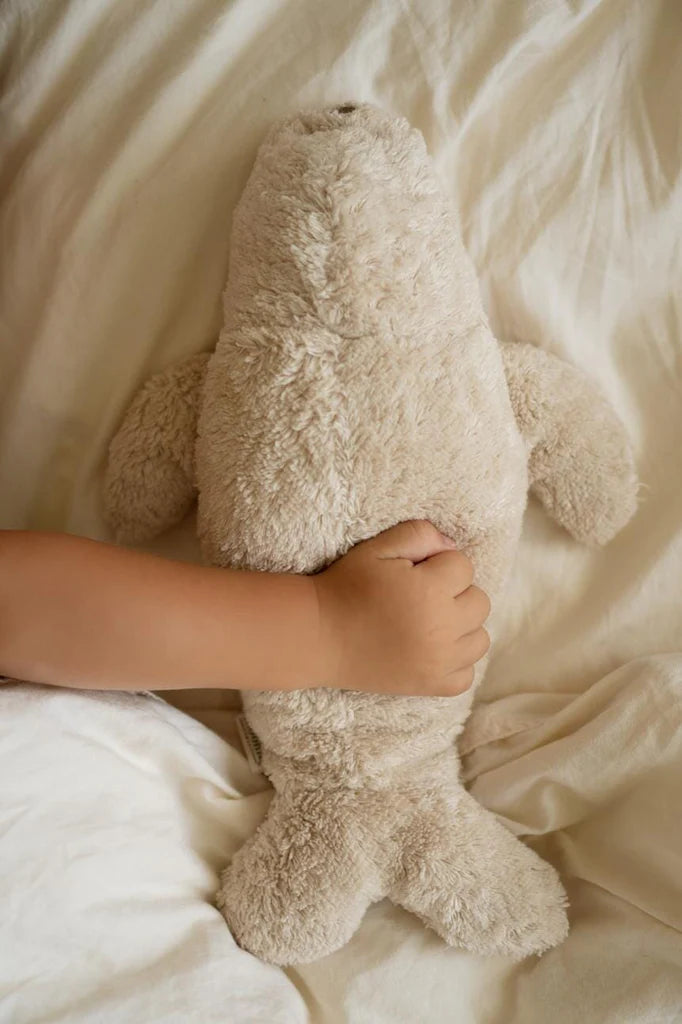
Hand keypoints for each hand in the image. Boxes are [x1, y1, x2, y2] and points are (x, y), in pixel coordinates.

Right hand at [313, 520, 489, 695]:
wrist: (319, 637)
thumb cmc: (347, 587)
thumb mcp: (377, 548)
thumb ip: (419, 534)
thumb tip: (452, 546)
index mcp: (430, 591)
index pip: (464, 567)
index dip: (438, 565)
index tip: (413, 573)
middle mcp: (441, 629)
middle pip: (479, 602)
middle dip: (455, 593)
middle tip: (421, 597)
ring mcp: (439, 662)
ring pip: (480, 638)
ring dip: (461, 627)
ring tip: (430, 623)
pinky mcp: (432, 686)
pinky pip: (467, 674)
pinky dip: (456, 662)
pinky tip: (431, 649)